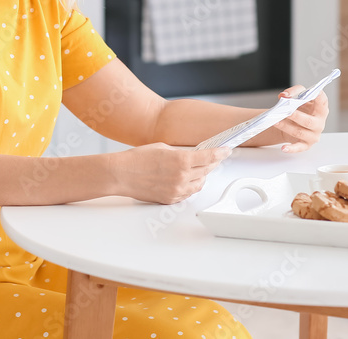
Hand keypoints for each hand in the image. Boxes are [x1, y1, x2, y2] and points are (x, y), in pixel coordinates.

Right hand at [113, 143, 230, 203]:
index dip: (221, 153)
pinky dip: (190, 186)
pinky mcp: (170, 199)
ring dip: (202, 175)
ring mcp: (176, 190)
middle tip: (214, 158)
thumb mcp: (163, 148)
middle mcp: (181, 177)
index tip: (227, 150)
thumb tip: (193, 156)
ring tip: (198, 169)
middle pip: (207, 171)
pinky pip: (188, 193)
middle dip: (212, 163)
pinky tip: (187, 179)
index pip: (209, 157)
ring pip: (199, 184)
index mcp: (181, 160)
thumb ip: (181, 153)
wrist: (121, 174)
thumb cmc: (137, 159)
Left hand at [273, 86, 329, 153]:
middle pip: (309, 121)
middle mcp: (319, 122)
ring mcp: (314, 134)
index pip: (322, 101)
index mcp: (321, 109)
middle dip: (296, 116)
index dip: (318, 96)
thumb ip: (293, 92)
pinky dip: (291, 148)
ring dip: (286, 127)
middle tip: (285, 112)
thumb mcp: (298, 96)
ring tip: (276, 122)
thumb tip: (284, 96)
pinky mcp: (306, 144)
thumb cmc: (299, 108)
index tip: (313, 93)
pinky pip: (298, 147)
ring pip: (299, 132)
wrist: (294, 122)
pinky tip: (284, 148)